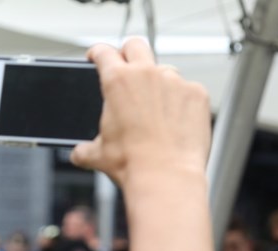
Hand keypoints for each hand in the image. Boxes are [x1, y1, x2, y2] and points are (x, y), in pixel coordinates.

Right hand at [70, 39, 211, 186]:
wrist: (167, 177)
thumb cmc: (133, 164)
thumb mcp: (98, 155)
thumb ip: (85, 148)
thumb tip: (79, 154)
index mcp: (117, 80)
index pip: (104, 51)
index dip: (98, 53)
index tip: (98, 58)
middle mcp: (147, 74)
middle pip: (136, 46)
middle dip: (129, 54)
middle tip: (129, 69)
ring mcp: (175, 82)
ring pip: (166, 70)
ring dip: (161, 83)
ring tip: (159, 108)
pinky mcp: (198, 95)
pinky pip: (190, 91)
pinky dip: (185, 102)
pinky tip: (181, 121)